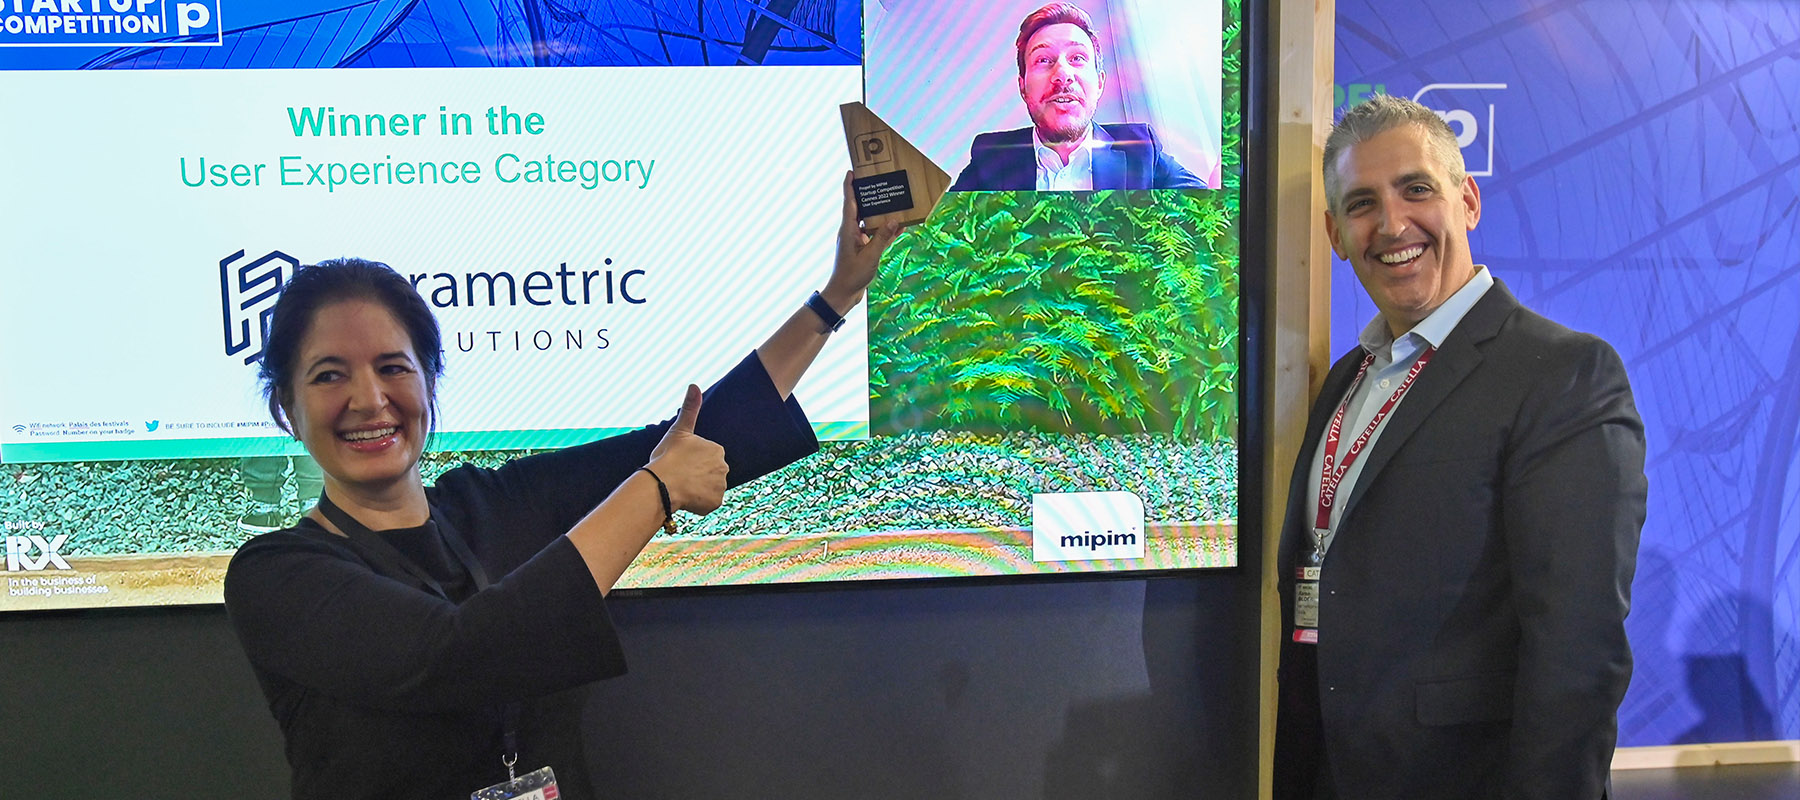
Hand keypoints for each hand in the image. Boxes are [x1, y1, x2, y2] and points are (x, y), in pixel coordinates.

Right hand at [646, 384, 727, 514]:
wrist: (662, 485)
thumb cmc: (668, 456)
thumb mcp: (678, 430)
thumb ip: (689, 408)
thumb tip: (694, 384)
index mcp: (717, 449)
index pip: (705, 457)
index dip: (690, 461)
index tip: (679, 462)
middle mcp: (724, 467)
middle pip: (709, 472)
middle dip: (696, 475)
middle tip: (679, 475)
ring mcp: (721, 486)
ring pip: (708, 488)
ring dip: (697, 489)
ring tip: (681, 486)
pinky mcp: (715, 502)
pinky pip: (707, 503)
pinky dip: (698, 503)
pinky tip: (685, 498)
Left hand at [821, 170, 901, 312]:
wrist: (844, 294)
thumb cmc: (852, 276)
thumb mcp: (870, 256)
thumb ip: (882, 238)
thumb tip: (893, 220)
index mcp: (848, 230)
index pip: (848, 202)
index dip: (849, 186)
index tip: (851, 172)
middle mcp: (851, 232)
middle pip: (859, 208)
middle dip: (866, 195)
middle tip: (875, 181)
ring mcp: (856, 240)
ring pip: (869, 221)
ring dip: (879, 213)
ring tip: (892, 201)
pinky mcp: (862, 249)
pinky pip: (875, 235)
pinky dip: (885, 231)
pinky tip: (898, 226)